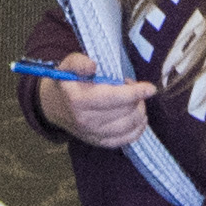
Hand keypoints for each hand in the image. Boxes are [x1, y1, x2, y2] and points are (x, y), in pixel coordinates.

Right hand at [42, 70, 159, 152]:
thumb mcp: (67, 66)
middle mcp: (86, 121)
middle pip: (125, 112)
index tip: (150, 88)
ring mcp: (94, 135)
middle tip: (132, 86)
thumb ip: (79, 62)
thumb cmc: (67, 83)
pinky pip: (127, 139)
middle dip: (137, 98)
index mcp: (79, 101)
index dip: (135, 93)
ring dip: (140, 111)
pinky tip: (139, 116)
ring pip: (129, 126)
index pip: (113, 98)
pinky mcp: (100, 143)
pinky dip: (138, 128)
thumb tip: (93, 67)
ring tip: (135, 100)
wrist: (54, 106)